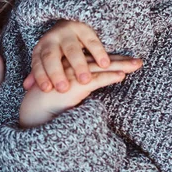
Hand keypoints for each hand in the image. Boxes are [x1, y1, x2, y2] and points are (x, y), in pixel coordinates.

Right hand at [19, 56, 141, 127]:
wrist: (33, 111)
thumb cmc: (46, 105)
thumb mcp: (64, 93)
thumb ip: (76, 88)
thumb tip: (90, 89)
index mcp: (68, 67)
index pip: (93, 61)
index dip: (111, 60)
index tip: (127, 61)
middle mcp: (71, 67)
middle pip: (99, 62)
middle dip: (121, 60)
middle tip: (139, 61)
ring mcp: (73, 75)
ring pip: (100, 68)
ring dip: (121, 66)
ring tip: (137, 65)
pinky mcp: (74, 86)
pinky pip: (95, 80)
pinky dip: (109, 77)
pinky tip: (122, 76)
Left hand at [23, 20, 110, 92]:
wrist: (67, 24)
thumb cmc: (57, 51)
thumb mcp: (45, 60)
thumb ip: (38, 73)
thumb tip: (26, 87)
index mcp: (40, 50)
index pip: (38, 64)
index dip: (41, 77)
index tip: (47, 89)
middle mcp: (51, 40)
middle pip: (51, 57)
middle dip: (56, 73)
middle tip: (64, 89)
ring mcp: (67, 33)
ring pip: (72, 49)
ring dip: (78, 65)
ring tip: (85, 80)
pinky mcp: (83, 28)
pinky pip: (91, 40)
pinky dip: (98, 52)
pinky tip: (104, 64)